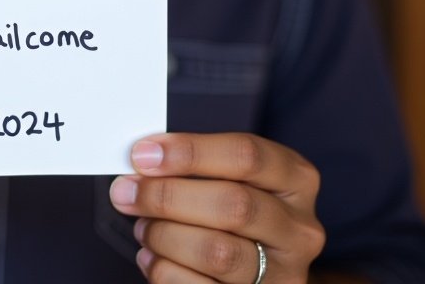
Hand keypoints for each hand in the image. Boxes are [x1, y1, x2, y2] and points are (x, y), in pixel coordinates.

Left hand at [110, 132, 324, 282]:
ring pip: (218, 253)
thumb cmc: (233, 210)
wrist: (260, 272)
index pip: (246, 155)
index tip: (143, 155)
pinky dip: (165, 272)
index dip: (189, 152)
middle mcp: (299, 228)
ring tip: (142, 228)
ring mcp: (285, 274)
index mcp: (294, 178)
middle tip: (125, 192)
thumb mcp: (229, 176)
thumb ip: (195, 165)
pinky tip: (151, 258)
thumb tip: (143, 158)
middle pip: (233, 205)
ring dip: (164, 237)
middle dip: (167, 197)